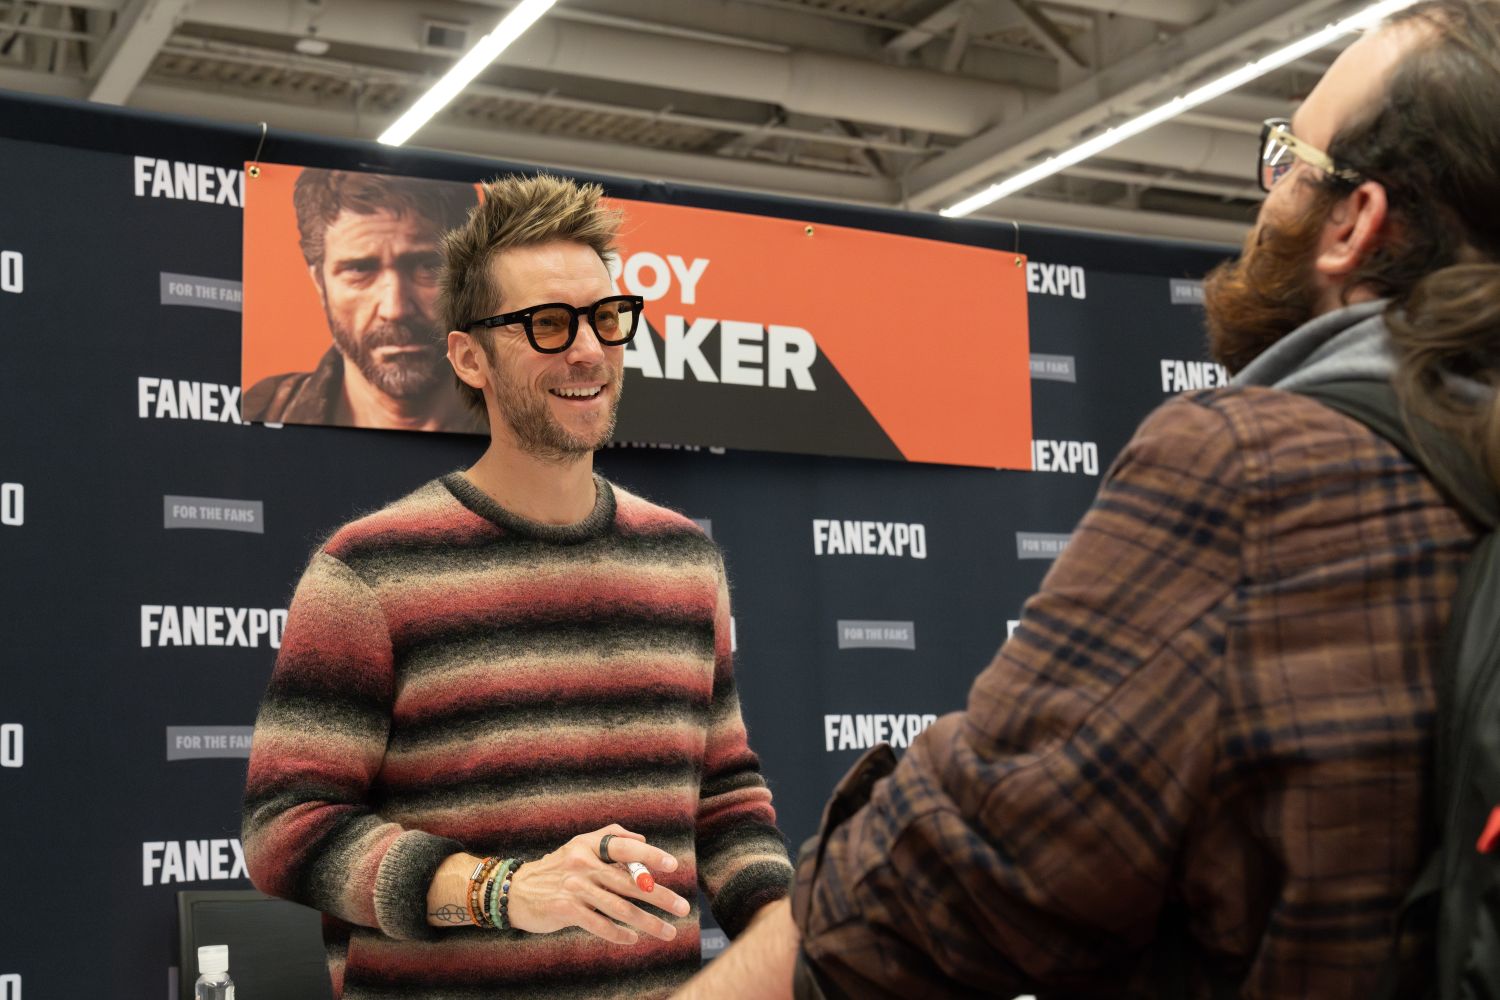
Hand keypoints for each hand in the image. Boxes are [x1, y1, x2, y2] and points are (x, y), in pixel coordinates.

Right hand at [508, 824, 691, 943]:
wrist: (515, 890)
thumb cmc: (557, 867)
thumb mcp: (580, 845)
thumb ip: (611, 836)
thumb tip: (643, 838)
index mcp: (589, 845)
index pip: (625, 847)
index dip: (650, 855)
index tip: (672, 866)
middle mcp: (582, 864)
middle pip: (628, 881)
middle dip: (659, 896)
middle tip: (682, 907)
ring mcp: (574, 888)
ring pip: (619, 907)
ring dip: (647, 922)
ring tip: (668, 932)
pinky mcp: (565, 910)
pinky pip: (599, 924)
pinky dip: (619, 933)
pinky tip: (634, 939)